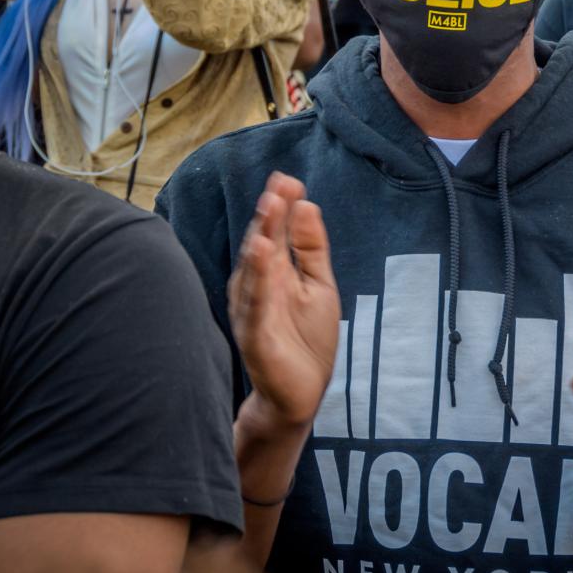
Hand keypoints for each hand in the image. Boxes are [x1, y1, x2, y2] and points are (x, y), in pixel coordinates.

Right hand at [228, 173, 340, 430]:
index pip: (274, 232)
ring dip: (261, 238)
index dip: (280, 206)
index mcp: (273, 272)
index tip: (288, 179)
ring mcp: (253, 310)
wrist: (302, 393)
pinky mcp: (255, 335)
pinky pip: (255, 304)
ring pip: (255, 270)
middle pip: (262, 244)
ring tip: (268, 208)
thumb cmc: (307, 338)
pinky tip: (260, 255)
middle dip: (269, 215)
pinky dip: (257, 280)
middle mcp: (257, 286)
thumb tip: (307, 203)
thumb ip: (311, 247)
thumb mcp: (319, 284)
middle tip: (278, 186)